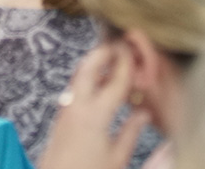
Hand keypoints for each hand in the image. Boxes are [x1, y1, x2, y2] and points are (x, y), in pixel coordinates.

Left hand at [37, 43, 149, 168]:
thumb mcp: (117, 158)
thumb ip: (131, 132)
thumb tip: (143, 113)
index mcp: (96, 116)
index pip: (115, 82)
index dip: (126, 65)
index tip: (134, 51)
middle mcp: (77, 106)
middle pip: (88, 67)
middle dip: (103, 52)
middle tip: (118, 46)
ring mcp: (66, 109)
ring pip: (78, 76)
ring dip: (94, 64)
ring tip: (110, 61)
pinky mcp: (61, 116)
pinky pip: (74, 89)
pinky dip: (87, 79)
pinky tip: (99, 86)